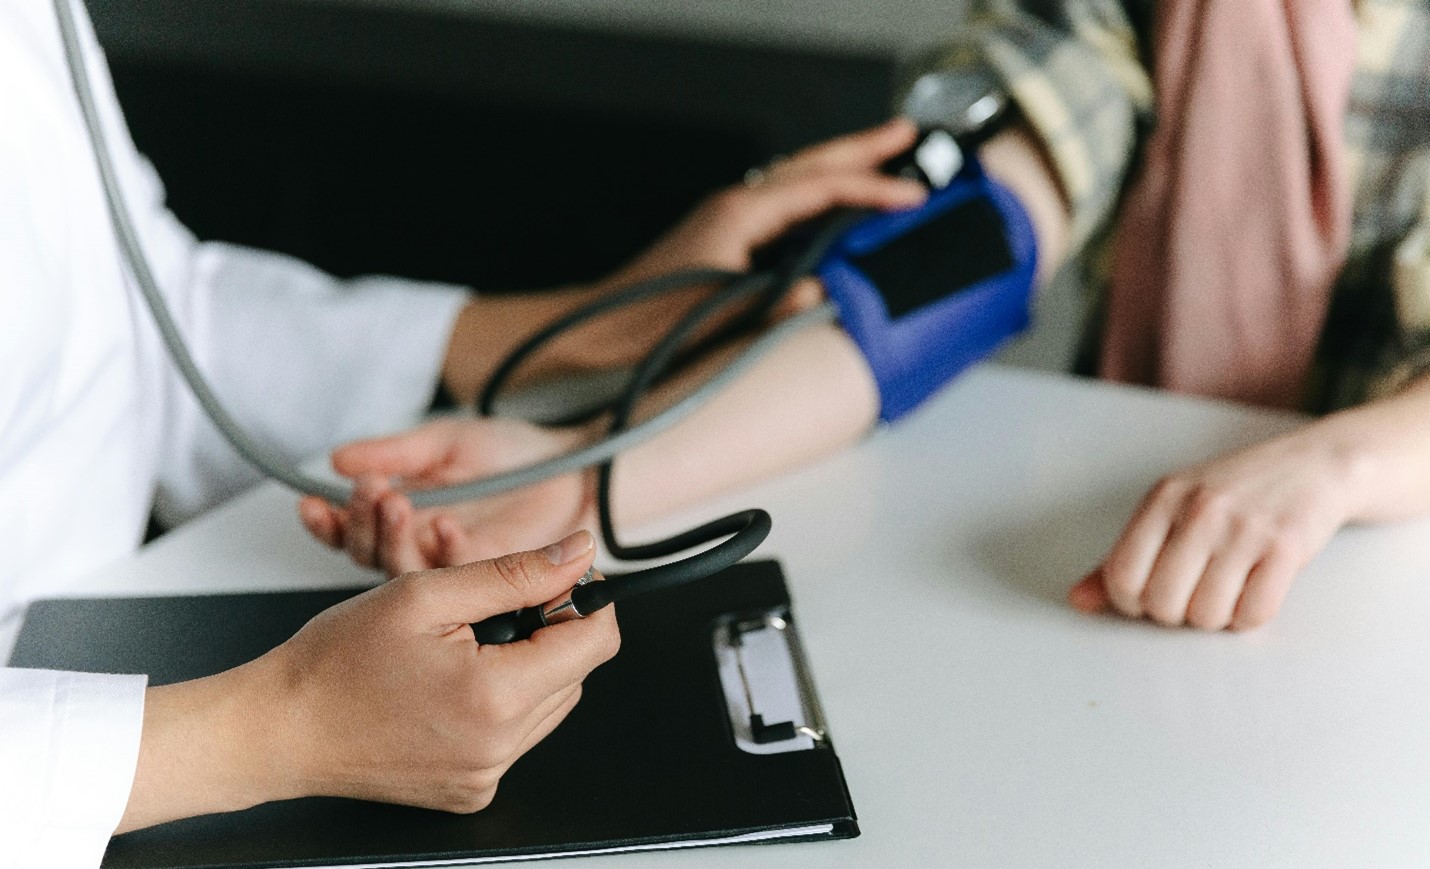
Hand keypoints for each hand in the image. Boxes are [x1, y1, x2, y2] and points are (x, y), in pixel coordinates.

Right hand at [119, 531, 618, 831]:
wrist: (279, 728)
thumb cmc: (336, 661)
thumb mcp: (427, 593)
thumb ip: (515, 572)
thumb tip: (580, 554)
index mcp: (495, 698)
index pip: (596, 643)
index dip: (585, 601)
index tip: (557, 578)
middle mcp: (499, 748)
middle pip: (574, 673)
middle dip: (546, 631)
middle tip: (486, 609)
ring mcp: (485, 776)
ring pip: (548, 703)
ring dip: (524, 666)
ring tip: (461, 646)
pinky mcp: (470, 790)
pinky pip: (515, 735)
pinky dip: (499, 702)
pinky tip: (450, 684)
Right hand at [300, 417, 595, 574]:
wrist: (575, 466)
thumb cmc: (515, 454)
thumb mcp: (447, 442)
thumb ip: (396, 452)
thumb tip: (338, 460)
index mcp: (407, 521)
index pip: (354, 532)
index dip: (330, 521)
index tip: (313, 502)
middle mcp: (426, 553)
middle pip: (372, 557)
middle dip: (362, 524)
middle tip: (371, 492)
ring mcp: (456, 575)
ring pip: (408, 573)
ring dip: (395, 538)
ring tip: (396, 501)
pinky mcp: (490, 587)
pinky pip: (459, 578)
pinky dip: (448, 550)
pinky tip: (445, 524)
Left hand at [440, 120, 926, 399]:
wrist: (592, 332)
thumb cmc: (641, 327)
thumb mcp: (714, 318)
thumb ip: (773, 306)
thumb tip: (823, 293)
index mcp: (737, 216)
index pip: (819, 190)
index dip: (871, 190)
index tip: (913, 196)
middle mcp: (733, 208)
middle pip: (809, 166)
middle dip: (861, 149)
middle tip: (906, 134)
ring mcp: (726, 220)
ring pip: (796, 181)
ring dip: (839, 168)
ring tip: (880, 161)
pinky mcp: (722, 239)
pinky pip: (783, 205)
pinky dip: (816, 197)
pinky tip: (830, 211)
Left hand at [1068, 428, 1359, 629]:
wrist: (1314, 465)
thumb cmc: (1233, 494)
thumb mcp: (1172, 508)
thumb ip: (1123, 555)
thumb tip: (1078, 601)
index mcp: (1163, 498)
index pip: (1121, 576)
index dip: (1131, 602)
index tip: (1150, 594)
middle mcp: (1200, 510)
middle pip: (1162, 603)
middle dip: (1174, 613)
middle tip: (1192, 593)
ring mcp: (1245, 529)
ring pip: (1206, 615)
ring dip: (1214, 617)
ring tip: (1224, 589)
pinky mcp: (1287, 548)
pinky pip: (1252, 615)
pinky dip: (1248, 617)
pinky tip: (1252, 592)